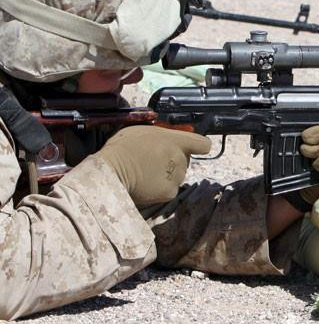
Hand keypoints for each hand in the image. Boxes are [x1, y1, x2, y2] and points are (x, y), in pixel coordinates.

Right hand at [95, 126, 210, 205]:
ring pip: (177, 176)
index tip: (192, 148)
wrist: (111, 171)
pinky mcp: (169, 192)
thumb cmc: (122, 148)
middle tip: (153, 162)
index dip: (198, 146)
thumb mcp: (143, 131)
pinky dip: (160, 189)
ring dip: (167, 175)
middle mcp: (180, 158)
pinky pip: (169, 189)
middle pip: (185, 161)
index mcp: (176, 141)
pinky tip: (145, 185)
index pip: (202, 144)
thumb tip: (166, 140)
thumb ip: (161, 136)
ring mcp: (177, 176)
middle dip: (173, 161)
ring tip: (145, 173)